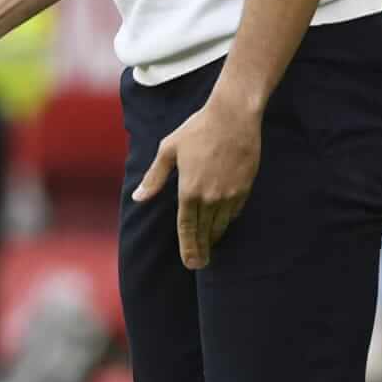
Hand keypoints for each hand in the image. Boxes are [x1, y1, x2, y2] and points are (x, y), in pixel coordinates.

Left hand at [131, 89, 262, 269]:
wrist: (233, 117)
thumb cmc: (198, 129)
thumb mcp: (169, 149)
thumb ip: (155, 177)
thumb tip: (138, 197)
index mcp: (188, 190)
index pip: (186, 228)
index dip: (188, 248)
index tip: (190, 263)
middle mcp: (210, 197)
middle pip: (204, 232)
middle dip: (201, 250)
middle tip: (199, 264)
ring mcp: (229, 195)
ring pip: (221, 225)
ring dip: (214, 236)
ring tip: (209, 245)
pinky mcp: (244, 189)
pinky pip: (234, 212)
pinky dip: (227, 220)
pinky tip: (223, 222)